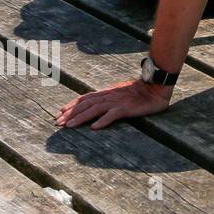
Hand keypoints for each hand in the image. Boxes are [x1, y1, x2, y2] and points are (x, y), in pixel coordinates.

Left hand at [56, 79, 170, 129]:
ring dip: (81, 117)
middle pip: (86, 104)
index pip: (85, 98)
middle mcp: (109, 96)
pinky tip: (95, 127)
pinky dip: (103, 120)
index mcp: (107, 92)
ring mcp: (117, 101)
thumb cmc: (140, 91)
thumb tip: (95, 106)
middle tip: (57, 123)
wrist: (156, 86)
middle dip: (70, 114)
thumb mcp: (120, 93)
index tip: (59, 113)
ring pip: (95, 109)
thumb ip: (108, 98)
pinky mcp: (127, 108)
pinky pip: (113, 114)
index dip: (71, 106)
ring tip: (70, 126)